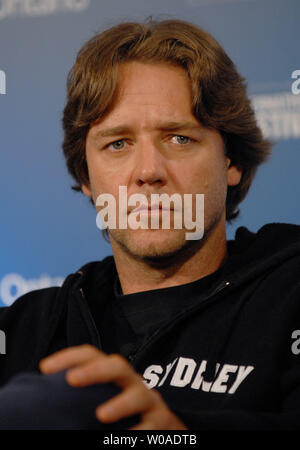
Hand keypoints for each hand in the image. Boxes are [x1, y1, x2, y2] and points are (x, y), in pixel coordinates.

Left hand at [39, 344, 187, 429]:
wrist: (161, 426)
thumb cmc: (122, 412)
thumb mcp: (102, 396)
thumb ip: (81, 395)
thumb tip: (45, 395)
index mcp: (112, 374)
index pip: (91, 355)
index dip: (69, 357)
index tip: (45, 368)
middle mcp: (130, 381)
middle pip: (117, 365)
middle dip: (95, 370)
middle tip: (71, 380)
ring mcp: (148, 399)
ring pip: (138, 394)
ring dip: (120, 404)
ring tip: (101, 415)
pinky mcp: (162, 421)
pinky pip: (154, 424)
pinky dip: (140, 432)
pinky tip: (126, 439)